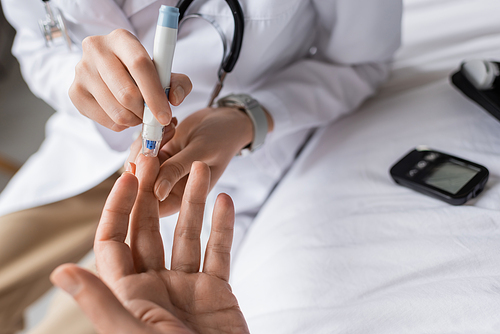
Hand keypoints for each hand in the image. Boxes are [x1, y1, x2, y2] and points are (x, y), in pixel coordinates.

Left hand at [50, 155, 248, 333]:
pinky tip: (224, 200)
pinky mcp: (217, 289)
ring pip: (187, 234)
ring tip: (200, 169)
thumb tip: (61, 271)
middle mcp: (156, 284)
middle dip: (154, 195)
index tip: (129, 177)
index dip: (118, 208)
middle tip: (160, 160)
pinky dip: (223, 225)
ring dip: (194, 201)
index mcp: (129, 292)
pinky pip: (219, 251)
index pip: (114, 241)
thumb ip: (100, 300)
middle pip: (150, 230)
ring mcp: (187, 285)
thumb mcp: (132, 331)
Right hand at [69, 29, 191, 130]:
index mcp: (121, 38)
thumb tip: (174, 99)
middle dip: (145, 112)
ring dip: (135, 120)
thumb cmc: (143, 72)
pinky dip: (121, 124)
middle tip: (153, 117)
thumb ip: (179, 83)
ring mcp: (82, 71)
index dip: (155, 95)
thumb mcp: (165, 72)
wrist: (113, 71)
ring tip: (140, 114)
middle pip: (126, 93)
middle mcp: (96, 49)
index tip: (165, 116)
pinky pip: (105, 120)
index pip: (140, 65)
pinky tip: (126, 114)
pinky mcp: (75, 92)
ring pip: (116, 110)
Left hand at [128, 107, 254, 216]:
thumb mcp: (201, 153)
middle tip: (153, 137)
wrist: (225, 120)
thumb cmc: (222, 138)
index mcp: (184, 198)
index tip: (145, 160)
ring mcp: (161, 172)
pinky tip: (170, 126)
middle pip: (139, 184)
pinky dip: (150, 135)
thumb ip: (178, 169)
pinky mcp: (156, 157)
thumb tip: (156, 191)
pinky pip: (141, 150)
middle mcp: (169, 189)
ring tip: (170, 127)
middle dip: (141, 160)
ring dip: (146, 143)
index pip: (154, 204)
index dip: (142, 187)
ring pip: (137, 165)